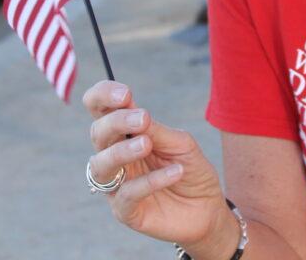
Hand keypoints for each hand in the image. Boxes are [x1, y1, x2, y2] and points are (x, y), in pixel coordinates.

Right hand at [83, 80, 237, 252]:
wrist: (207, 208)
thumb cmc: (191, 170)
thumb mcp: (180, 143)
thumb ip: (157, 130)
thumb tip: (136, 113)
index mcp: (125, 134)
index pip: (100, 109)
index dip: (103, 96)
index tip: (125, 93)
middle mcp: (114, 157)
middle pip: (97, 133)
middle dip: (116, 122)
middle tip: (142, 119)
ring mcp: (116, 185)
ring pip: (101, 164)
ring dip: (122, 151)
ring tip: (147, 144)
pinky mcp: (125, 211)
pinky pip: (127, 194)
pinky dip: (150, 181)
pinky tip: (175, 172)